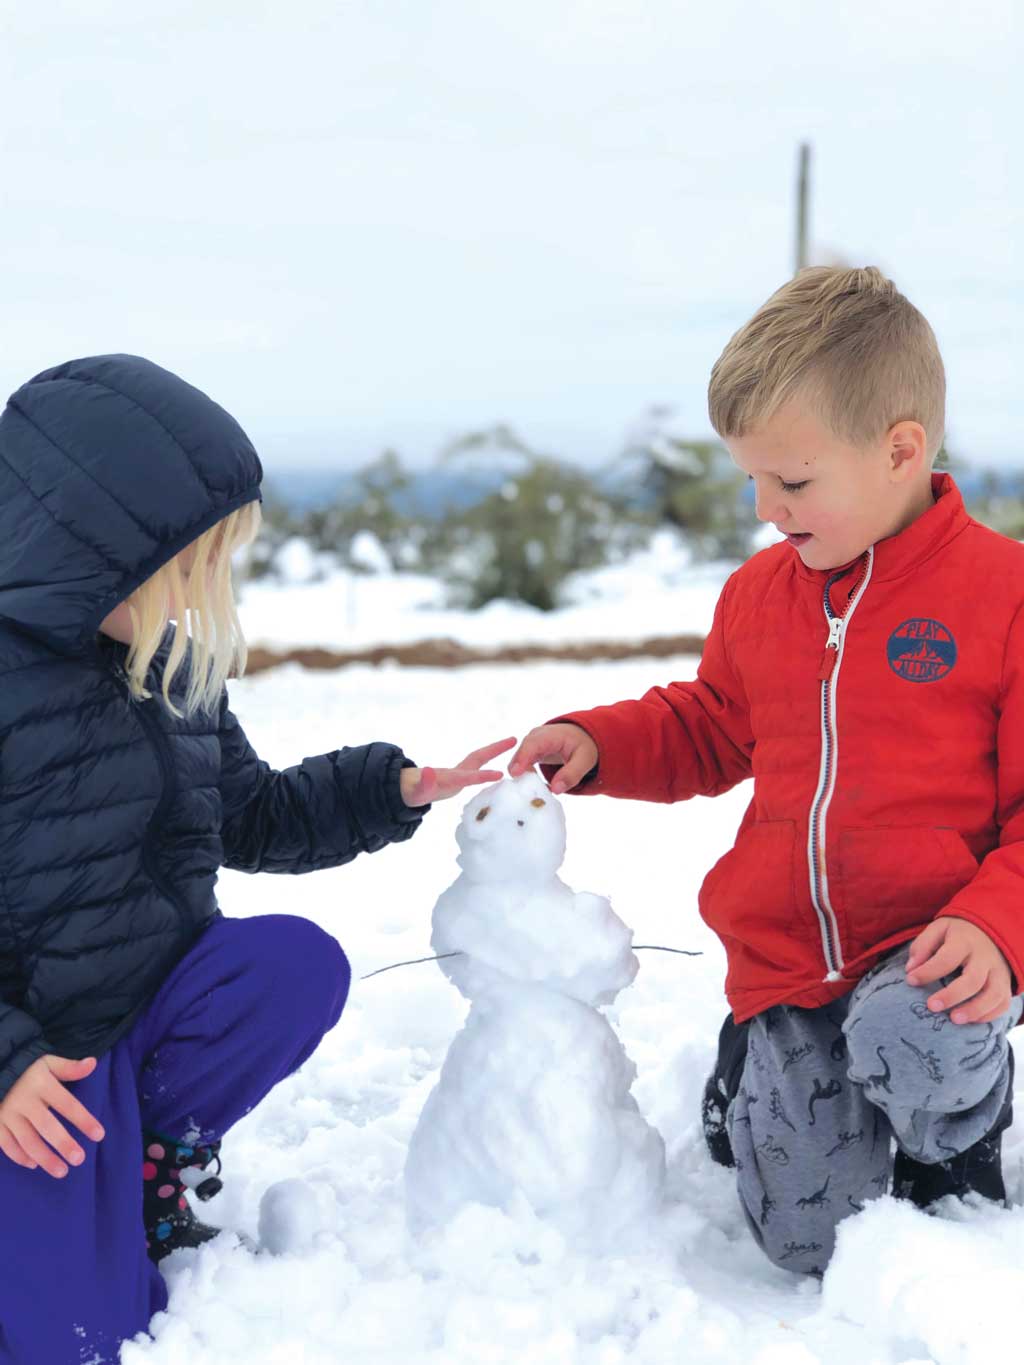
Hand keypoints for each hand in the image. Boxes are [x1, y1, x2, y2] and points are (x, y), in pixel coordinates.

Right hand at [0, 1055, 105, 1176]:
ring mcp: (7, 1114)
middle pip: (46, 1126)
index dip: (83, 1120)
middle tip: (79, 1159)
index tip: (99, 1135)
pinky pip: (6, 1144)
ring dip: (44, 1158)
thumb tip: (92, 1063)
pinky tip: (34, 1164)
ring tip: (61, 1171)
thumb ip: (68, 1067)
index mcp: (41, 1084)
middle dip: (63, 1144)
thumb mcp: (47, 1062)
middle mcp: (24, 1102)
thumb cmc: (25, 1068)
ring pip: (27, 1140)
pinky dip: (19, 1156)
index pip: (67, 1104)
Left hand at [399, 737, 516, 805]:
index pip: (468, 776)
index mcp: (448, 778)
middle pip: (478, 757)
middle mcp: (456, 772)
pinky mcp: (460, 776)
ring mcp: (458, 773)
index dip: (482, 776)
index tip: (499, 774)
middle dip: (495, 749)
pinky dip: (489, 756)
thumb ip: (423, 783)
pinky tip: (503, 759)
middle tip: (514, 739)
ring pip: (479, 758)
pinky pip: (478, 764)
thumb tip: (427, 770)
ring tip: (512, 742)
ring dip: (494, 750)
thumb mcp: (417, 792)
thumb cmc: (413, 792)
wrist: (407, 789)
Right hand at [508, 723, 597, 793]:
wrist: (579, 737)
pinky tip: (539, 786)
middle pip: (520, 754)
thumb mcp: (584, 760)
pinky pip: (521, 766)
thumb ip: (572, 774)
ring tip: (539, 790)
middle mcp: (535, 738)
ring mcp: (529, 745)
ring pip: (518, 762)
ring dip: (524, 778)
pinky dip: (527, 777)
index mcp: (549, 735)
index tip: (515, 774)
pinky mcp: (528, 753)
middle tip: (526, 792)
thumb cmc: (581, 745)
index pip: (531, 745)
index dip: (522, 758)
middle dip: (519, 772)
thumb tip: (556, 790)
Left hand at [905, 918, 1013, 1024]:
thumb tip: (911, 969)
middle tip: (932, 1006)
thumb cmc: (957, 934)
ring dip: (974, 1010)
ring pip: (993, 995)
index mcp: (964, 941)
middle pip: (973, 980)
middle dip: (952, 996)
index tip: (911, 981)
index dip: (928, 971)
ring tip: (954, 1020)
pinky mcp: (1005, 986)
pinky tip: (970, 1020)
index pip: (947, 958)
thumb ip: (922, 946)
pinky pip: (1002, 1004)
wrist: (990, 932)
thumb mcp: (938, 929)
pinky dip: (988, 1015)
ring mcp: (999, 973)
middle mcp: (985, 958)